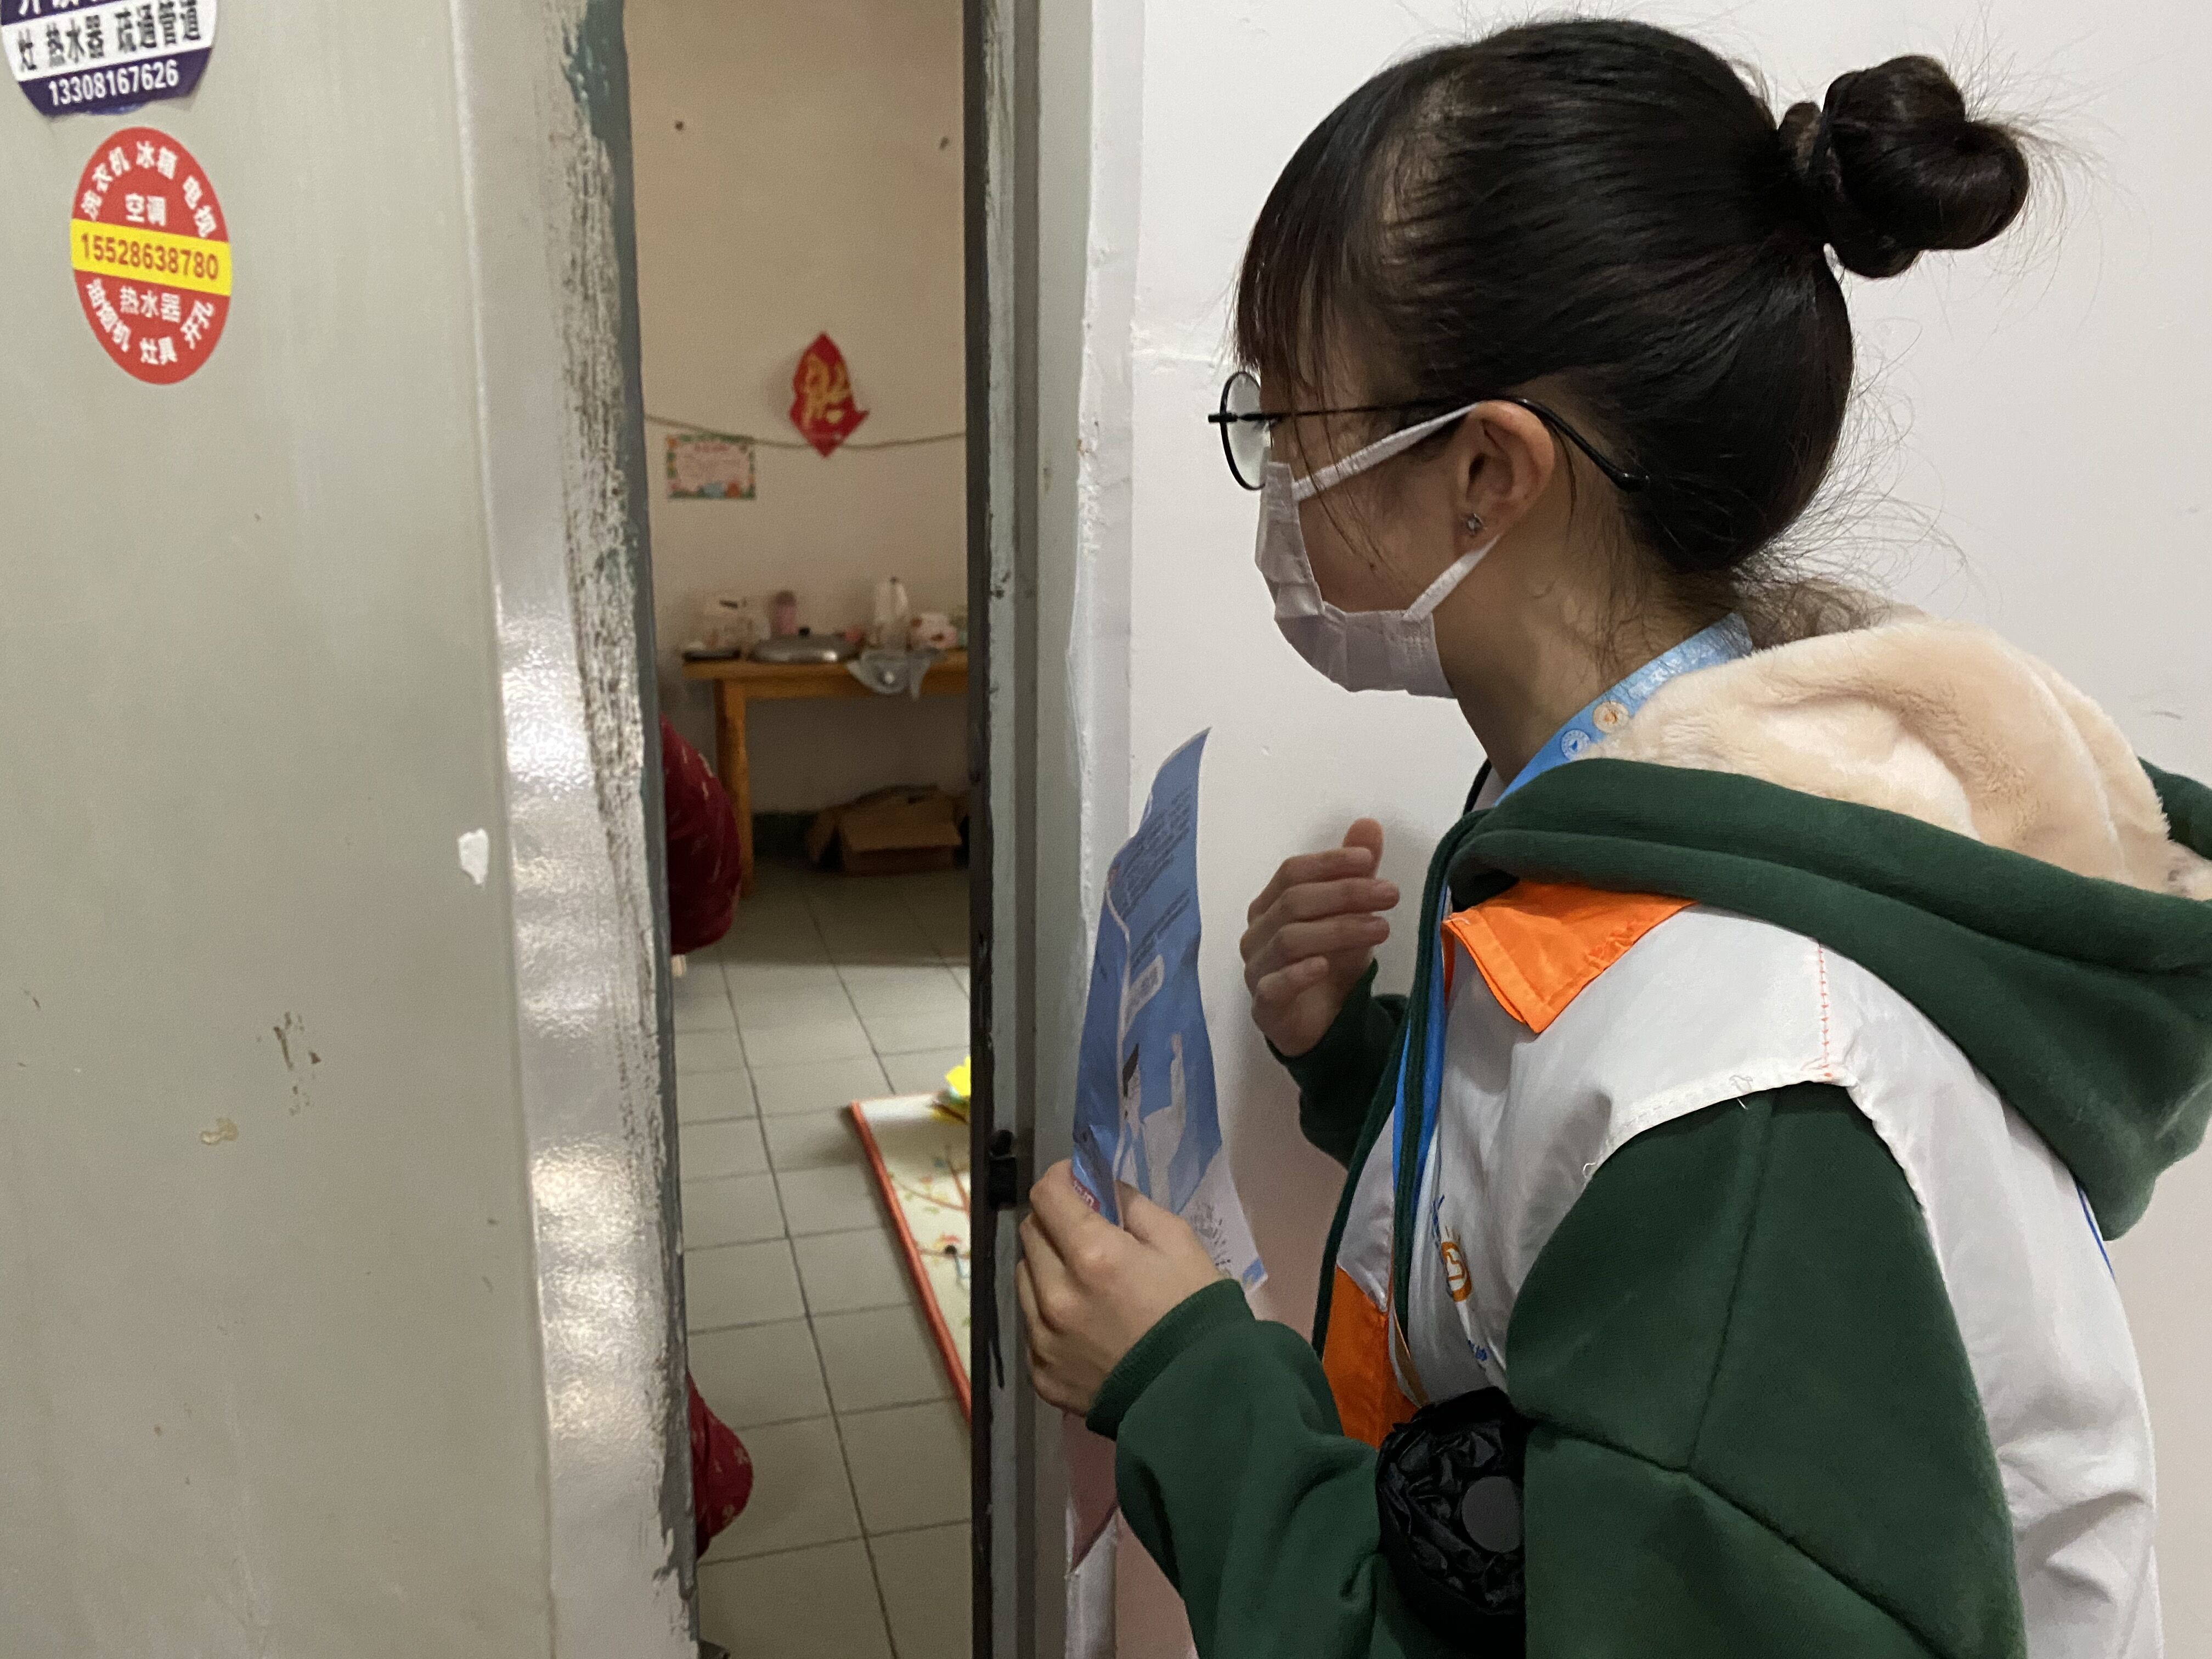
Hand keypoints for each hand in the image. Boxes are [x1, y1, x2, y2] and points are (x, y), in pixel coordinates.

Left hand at [1017, 1161, 1225, 1414]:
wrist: (1201, 1401)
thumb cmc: (1196, 1314)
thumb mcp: (1180, 1244)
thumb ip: (1135, 1207)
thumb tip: (1104, 1190)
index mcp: (1092, 1256)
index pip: (1046, 1196)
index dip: (1059, 1179)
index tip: (1073, 1181)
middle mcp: (1056, 1296)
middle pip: (1030, 1235)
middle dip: (1054, 1222)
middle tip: (1082, 1230)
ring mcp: (1044, 1340)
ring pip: (1024, 1280)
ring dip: (1046, 1269)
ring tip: (1082, 1282)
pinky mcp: (1043, 1376)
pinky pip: (1032, 1329)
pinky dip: (1049, 1318)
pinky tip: (1083, 1326)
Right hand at [1240, 819, 1398, 1056]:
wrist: (1321, 1024)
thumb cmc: (1329, 961)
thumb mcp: (1350, 915)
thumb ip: (1354, 873)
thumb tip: (1367, 825)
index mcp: (1271, 904)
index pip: (1292, 872)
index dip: (1329, 862)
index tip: (1369, 860)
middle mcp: (1257, 933)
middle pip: (1293, 902)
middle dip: (1345, 893)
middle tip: (1390, 893)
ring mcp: (1257, 969)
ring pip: (1289, 940)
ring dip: (1338, 930)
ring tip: (1381, 928)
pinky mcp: (1265, 1006)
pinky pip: (1274, 986)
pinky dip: (1298, 974)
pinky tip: (1325, 966)